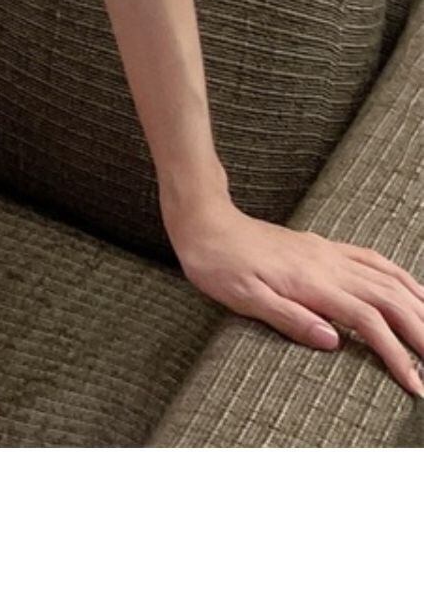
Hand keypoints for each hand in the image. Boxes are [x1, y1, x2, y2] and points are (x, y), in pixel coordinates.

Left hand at [168, 202, 423, 398]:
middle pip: (392, 301)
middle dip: (422, 334)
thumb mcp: (244, 298)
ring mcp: (329, 254)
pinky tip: (413, 290)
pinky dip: (402, 277)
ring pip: (389, 280)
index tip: (414, 384)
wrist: (206, 223)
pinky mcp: (324, 247)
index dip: (397, 355)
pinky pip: (375, 260)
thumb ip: (289, 318)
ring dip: (420, 307)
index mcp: (312, 284)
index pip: (369, 323)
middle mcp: (329, 266)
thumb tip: (332, 342)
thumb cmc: (218, 264)